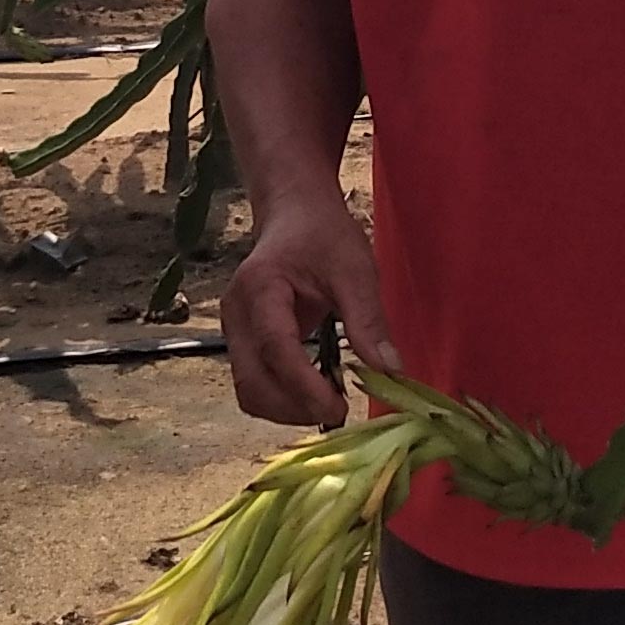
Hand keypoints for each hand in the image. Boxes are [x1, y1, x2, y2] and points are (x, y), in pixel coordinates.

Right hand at [220, 193, 386, 430]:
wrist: (294, 213)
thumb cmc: (322, 234)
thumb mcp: (355, 269)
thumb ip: (368, 321)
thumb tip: (390, 372)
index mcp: (260, 289)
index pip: (275, 350)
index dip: (304, 387)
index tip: (340, 410)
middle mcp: (236, 315)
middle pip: (252, 384)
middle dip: (295, 409)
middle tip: (341, 412)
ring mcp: (234, 331)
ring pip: (250, 392)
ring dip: (288, 409)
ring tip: (331, 401)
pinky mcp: (242, 343)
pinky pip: (256, 383)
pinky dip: (284, 398)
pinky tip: (317, 390)